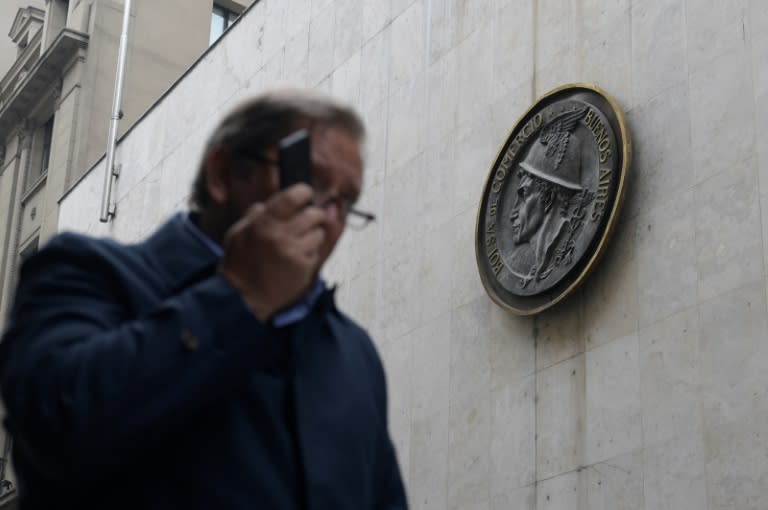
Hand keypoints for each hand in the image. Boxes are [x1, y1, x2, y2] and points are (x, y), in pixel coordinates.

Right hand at [218, 184, 324, 321]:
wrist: (244, 298)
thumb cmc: (239, 266)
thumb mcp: (238, 233)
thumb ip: (255, 215)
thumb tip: (270, 203)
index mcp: (264, 223)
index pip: (293, 197)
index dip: (303, 192)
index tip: (305, 194)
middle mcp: (281, 235)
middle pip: (314, 214)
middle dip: (313, 215)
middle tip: (306, 221)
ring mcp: (294, 252)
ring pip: (319, 233)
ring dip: (312, 236)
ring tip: (297, 244)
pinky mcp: (304, 267)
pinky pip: (316, 252)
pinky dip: (309, 254)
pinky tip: (295, 260)